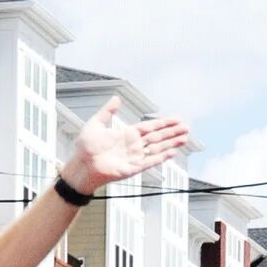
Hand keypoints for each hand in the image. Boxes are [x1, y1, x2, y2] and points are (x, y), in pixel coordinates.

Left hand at [64, 98, 192, 194]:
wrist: (80, 166)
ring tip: (184, 138)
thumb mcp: (95, 124)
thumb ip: (107, 111)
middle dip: (172, 132)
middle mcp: (133, 145)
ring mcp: (134, 157)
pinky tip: (172, 152)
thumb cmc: (84, 148)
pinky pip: (150, 162)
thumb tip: (116, 98)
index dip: (164, 123)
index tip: (177, 120)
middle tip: (187, 128)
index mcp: (126, 134)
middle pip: (157, 137)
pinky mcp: (132, 168)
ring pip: (157, 148)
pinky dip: (161, 157)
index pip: (150, 127)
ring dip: (171, 143)